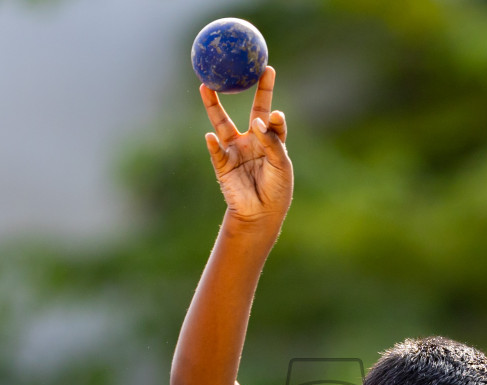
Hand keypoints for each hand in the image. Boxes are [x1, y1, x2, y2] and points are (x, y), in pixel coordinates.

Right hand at [201, 67, 291, 226]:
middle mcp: (251, 141)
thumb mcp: (281, 164)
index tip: (268, 72)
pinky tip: (211, 137)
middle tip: (237, 67)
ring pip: (222, 125)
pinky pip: (216, 151)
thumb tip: (261, 120)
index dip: (266, 92)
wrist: (261, 215)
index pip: (269, 113)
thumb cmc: (277, 190)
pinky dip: (213, 145)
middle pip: (245, 111)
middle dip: (239, 89)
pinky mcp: (222, 165)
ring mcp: (235, 151)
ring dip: (213, 107)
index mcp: (269, 140)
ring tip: (205, 87)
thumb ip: (273, 141)